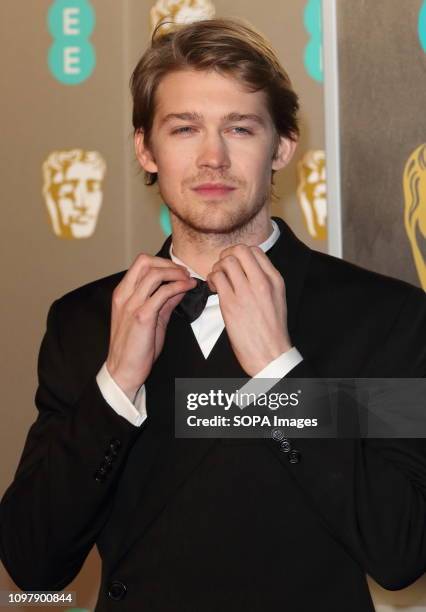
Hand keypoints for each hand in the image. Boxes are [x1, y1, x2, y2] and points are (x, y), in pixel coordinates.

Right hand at [106, 254, 195, 399]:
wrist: (124, 370)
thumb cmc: (135, 347)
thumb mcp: (150, 318)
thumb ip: (163, 301)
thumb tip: (179, 287)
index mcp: (123, 293)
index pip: (140, 263)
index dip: (162, 262)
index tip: (178, 270)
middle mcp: (124, 295)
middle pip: (145, 262)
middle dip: (169, 263)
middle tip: (184, 273)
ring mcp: (132, 304)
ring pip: (154, 274)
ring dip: (176, 273)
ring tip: (188, 279)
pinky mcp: (142, 316)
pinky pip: (162, 293)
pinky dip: (178, 286)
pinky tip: (187, 288)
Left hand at [206, 245, 291, 375]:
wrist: (270, 353)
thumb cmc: (271, 329)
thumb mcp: (277, 298)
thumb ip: (264, 280)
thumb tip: (246, 268)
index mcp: (275, 280)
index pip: (255, 251)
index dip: (240, 254)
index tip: (235, 265)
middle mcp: (261, 282)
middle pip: (239, 250)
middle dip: (226, 255)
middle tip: (223, 268)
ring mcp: (246, 292)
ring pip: (226, 262)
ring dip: (217, 268)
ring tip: (218, 281)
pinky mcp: (231, 304)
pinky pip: (216, 278)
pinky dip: (211, 279)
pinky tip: (214, 289)